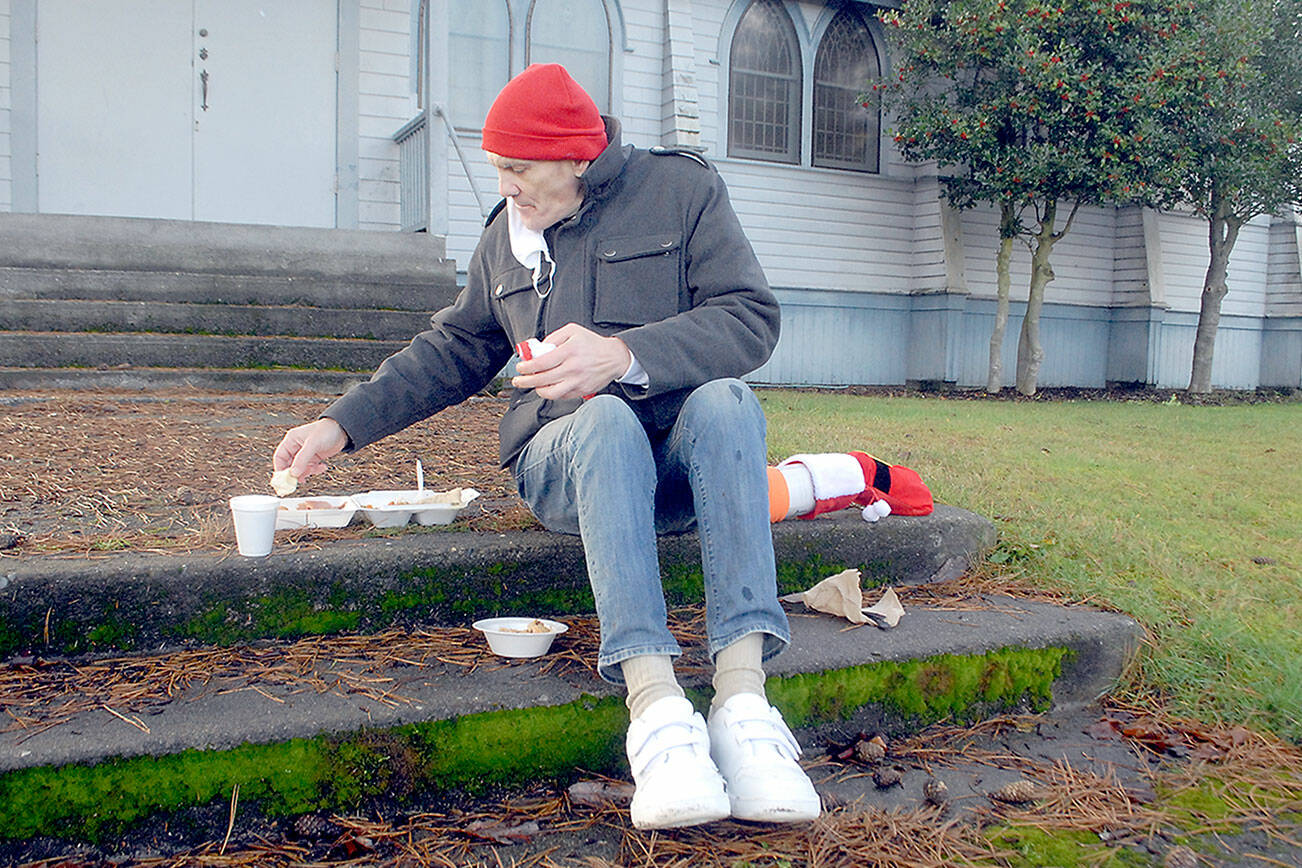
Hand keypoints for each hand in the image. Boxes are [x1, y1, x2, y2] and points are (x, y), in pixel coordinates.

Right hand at [272, 417, 348, 479]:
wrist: (343, 430)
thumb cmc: (327, 430)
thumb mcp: (313, 444)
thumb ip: (302, 459)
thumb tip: (293, 473)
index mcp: (291, 440)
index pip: (279, 457)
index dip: (280, 469)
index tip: (283, 480)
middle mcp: (296, 447)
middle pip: (288, 465)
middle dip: (294, 473)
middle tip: (298, 481)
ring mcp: (305, 453)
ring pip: (300, 469)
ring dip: (307, 472)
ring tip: (315, 469)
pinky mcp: (314, 458)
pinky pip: (310, 468)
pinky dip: (315, 470)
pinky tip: (323, 467)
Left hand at [512, 323, 630, 400]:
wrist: (614, 357)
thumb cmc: (593, 344)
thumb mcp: (573, 331)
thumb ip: (554, 337)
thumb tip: (539, 348)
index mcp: (569, 351)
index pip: (541, 363)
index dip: (527, 367)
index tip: (520, 368)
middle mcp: (573, 368)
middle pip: (542, 379)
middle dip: (525, 381)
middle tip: (518, 380)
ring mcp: (577, 382)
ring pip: (551, 393)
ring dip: (537, 390)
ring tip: (533, 385)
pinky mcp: (581, 391)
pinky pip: (562, 396)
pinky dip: (552, 393)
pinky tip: (547, 387)